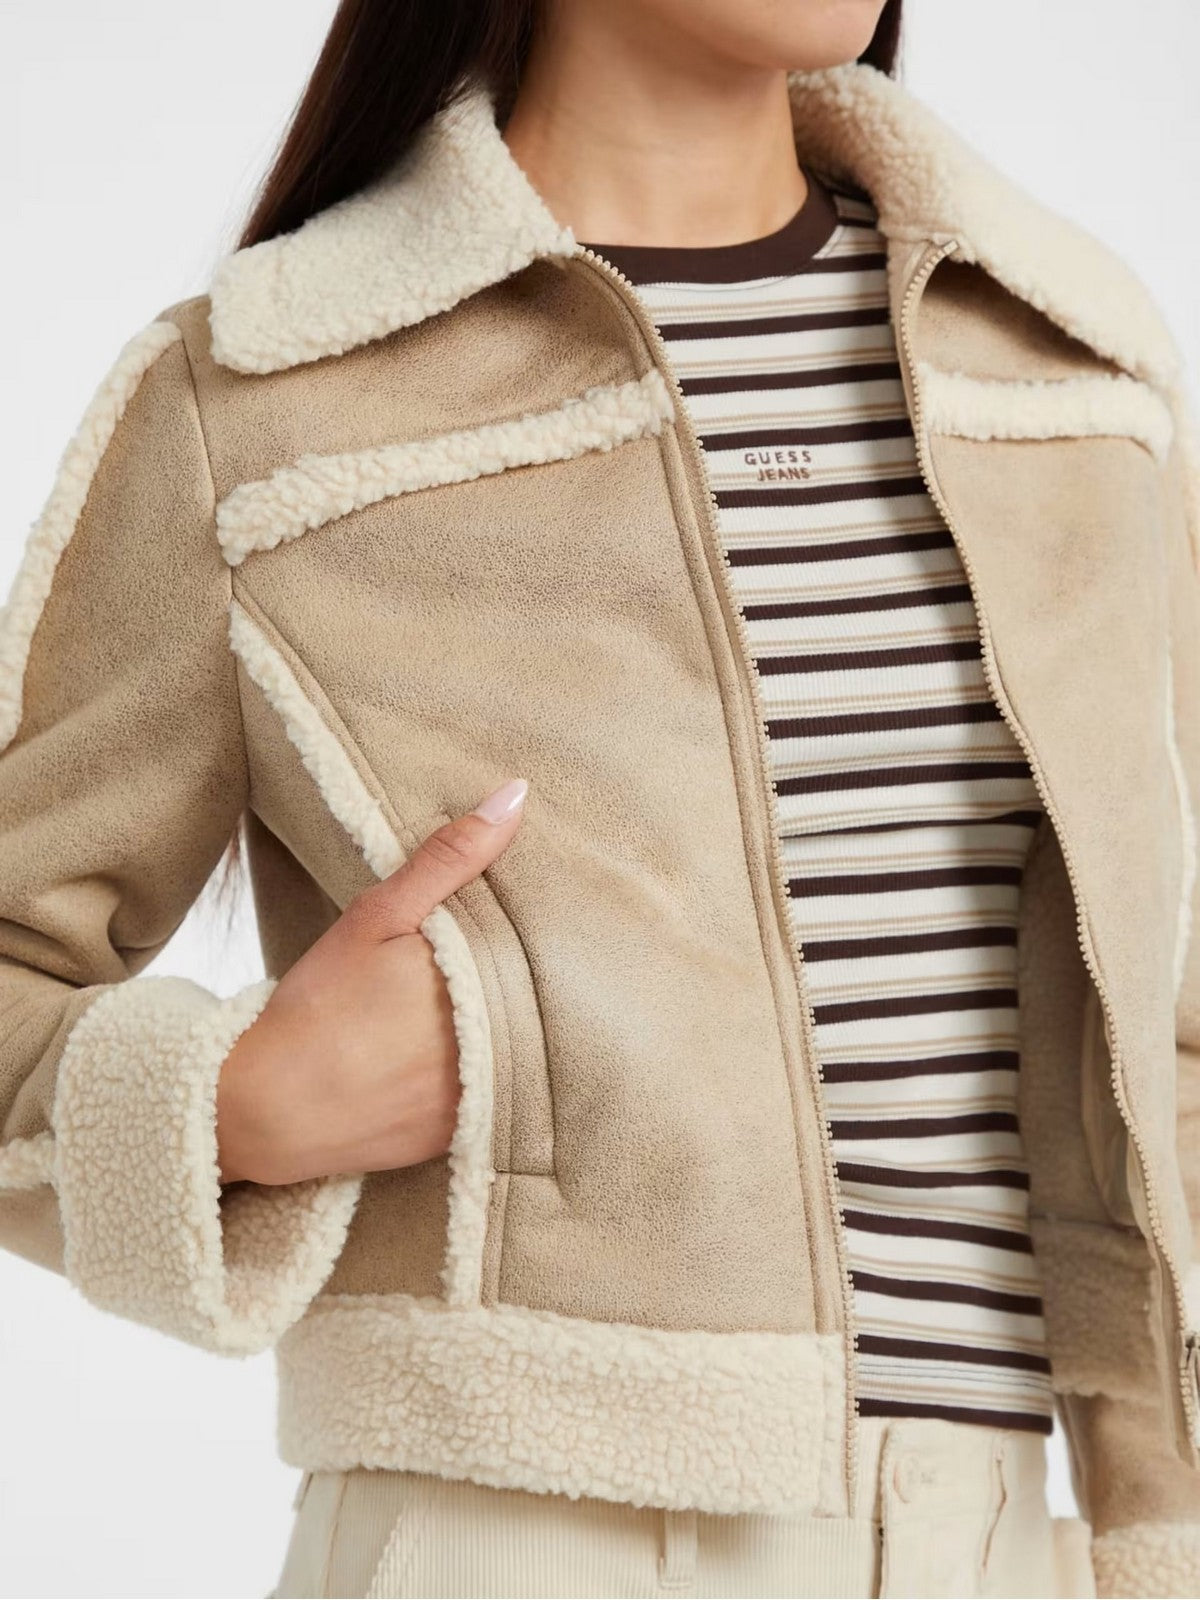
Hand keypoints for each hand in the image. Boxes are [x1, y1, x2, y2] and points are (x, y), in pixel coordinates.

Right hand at [214, 778, 528, 1186]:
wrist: (266, 1109)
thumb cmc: (319, 1007)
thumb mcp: (379, 917)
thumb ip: (450, 857)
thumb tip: (515, 795)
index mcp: (489, 986)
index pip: (552, 949)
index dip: (551, 928)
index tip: (548, 907)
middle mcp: (502, 1046)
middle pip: (545, 998)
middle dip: (537, 975)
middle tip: (517, 955)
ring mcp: (489, 1096)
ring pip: (529, 1045)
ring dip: (522, 1023)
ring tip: (493, 1000)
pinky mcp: (469, 1134)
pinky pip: (502, 1092)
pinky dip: (494, 1068)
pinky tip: (465, 1051)